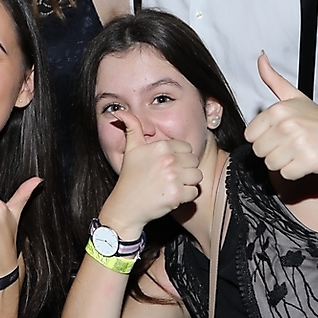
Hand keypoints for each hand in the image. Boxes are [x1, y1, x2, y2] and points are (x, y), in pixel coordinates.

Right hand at [101, 112, 201, 236]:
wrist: (126, 205)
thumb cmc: (129, 177)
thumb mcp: (131, 149)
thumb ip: (132, 127)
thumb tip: (120, 111)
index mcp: (161, 146)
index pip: (186, 147)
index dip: (179, 157)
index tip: (168, 165)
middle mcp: (169, 160)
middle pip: (194, 161)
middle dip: (185, 170)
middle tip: (170, 177)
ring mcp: (174, 178)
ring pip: (197, 176)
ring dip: (188, 182)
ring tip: (173, 185)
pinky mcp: (177, 195)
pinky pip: (194, 192)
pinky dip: (186, 197)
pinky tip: (172, 195)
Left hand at [245, 52, 317, 178]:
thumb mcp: (294, 96)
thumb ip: (273, 78)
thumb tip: (260, 56)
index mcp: (278, 110)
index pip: (250, 135)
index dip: (264, 137)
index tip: (280, 134)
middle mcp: (286, 125)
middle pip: (259, 151)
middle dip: (273, 150)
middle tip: (291, 144)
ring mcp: (297, 144)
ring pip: (271, 164)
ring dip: (284, 162)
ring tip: (298, 151)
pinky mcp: (308, 162)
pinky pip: (285, 175)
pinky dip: (295, 172)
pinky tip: (306, 161)